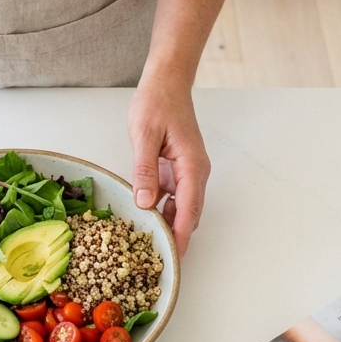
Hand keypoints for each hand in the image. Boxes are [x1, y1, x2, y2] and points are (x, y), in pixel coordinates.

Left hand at [128, 79, 209, 256]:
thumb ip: (145, 170)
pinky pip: (175, 196)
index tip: (174, 256)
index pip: (189, 209)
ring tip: (149, 243)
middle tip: (158, 259)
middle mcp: (196, 172)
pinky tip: (146, 217)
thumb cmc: (157, 103)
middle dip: (177, 237)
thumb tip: (145, 202)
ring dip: (169, 224)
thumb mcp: (144, 135)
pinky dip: (164, 209)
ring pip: (183, 207)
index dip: (181, 235)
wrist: (166, 82)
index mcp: (192, 165)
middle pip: (190, 214)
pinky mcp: (180, 169)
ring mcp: (189, 171)